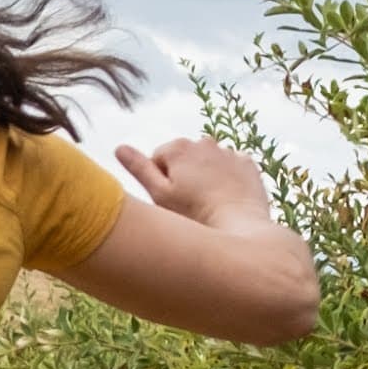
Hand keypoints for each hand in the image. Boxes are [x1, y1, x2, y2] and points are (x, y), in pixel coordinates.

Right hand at [114, 135, 277, 234]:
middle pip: (183, 159)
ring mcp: (229, 152)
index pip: (157, 159)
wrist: (240, 226)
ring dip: (205, 177)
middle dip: (183, 176)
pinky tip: (225, 200)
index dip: (159, 181)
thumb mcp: (159, 195)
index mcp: (178, 148)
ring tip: (207, 205)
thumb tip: (119, 148)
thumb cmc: (194, 216)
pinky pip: (231, 168)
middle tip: (187, 205)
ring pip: (208, 163)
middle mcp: (204, 142)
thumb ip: (139, 169)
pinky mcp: (247, 164)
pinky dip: (227, 180)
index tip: (168, 201)